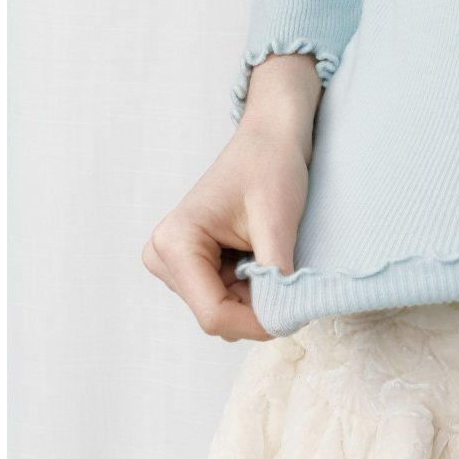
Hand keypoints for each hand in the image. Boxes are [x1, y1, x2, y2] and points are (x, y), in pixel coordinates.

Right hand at [142, 53, 320, 340]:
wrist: (270, 135)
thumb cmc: (271, 164)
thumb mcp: (277, 220)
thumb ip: (274, 275)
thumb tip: (282, 321)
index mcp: (175, 243)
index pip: (213, 314)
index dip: (257, 323)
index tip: (295, 314)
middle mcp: (163, 256)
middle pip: (216, 316)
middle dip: (257, 307)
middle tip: (289, 273)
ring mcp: (174, 262)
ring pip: (223, 310)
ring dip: (255, 296)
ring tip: (273, 252)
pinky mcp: (191, 263)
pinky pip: (225, 296)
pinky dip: (252, 287)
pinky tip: (262, 253)